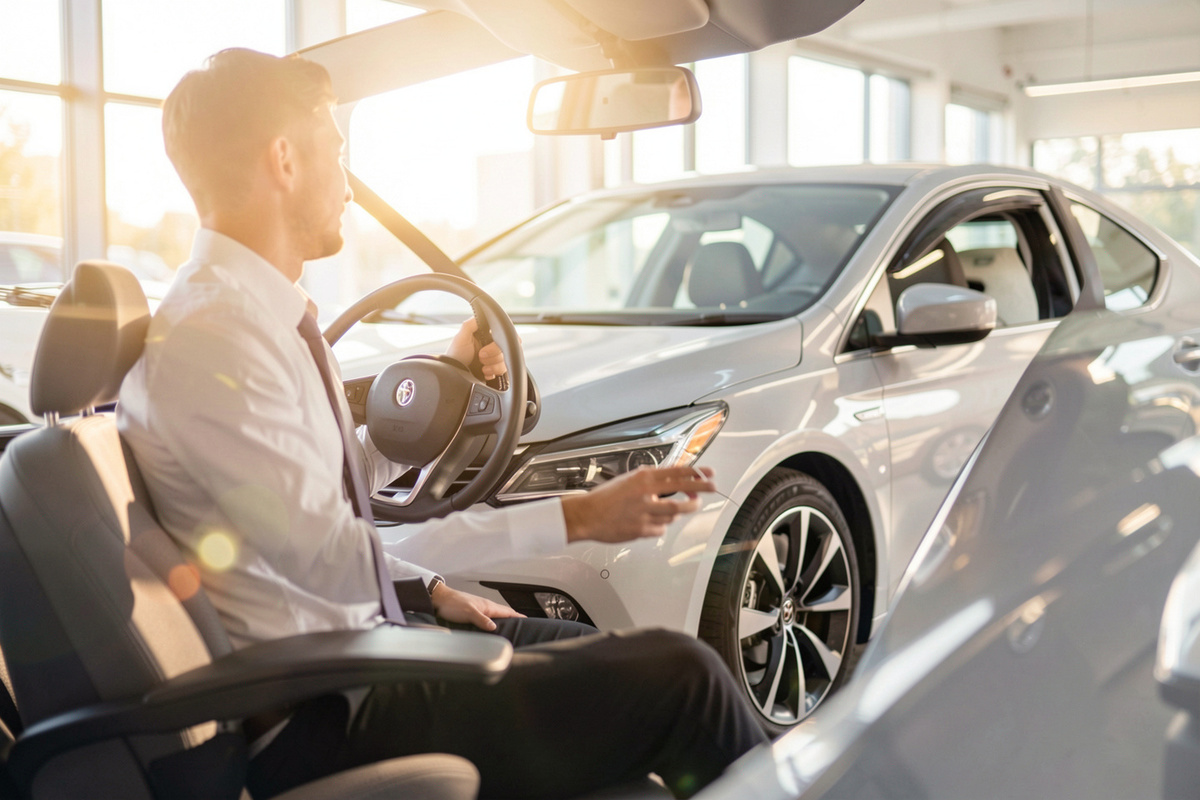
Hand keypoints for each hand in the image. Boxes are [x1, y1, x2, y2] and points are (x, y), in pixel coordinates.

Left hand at [430, 582, 523, 631]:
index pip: (507, 611)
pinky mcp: (472, 612)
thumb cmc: (453, 603)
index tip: (527, 620)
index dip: (517, 616)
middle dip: (514, 617)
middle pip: (503, 612)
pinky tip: (492, 625)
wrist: (440, 599)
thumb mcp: (468, 613)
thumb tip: (494, 627)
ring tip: (511, 624)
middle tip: (523, 623)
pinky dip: (494, 621)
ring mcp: (479, 609)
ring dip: (504, 618)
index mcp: (487, 606)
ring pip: (496, 614)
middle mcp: (485, 606)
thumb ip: (482, 620)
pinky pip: (488, 617)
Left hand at [446, 317, 507, 381]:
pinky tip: (484, 372)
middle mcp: (493, 345)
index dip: (501, 341)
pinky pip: (504, 371)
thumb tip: (482, 312)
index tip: (489, 346)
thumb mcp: (461, 337)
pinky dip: (494, 372)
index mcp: (488, 335)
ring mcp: (496, 358)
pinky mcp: (496, 369)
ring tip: (482, 367)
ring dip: (494, 366)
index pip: (504, 333)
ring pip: (507, 361)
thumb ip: (471, 324)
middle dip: (494, 355)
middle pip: (508, 348)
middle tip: (480, 356)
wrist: (454, 373)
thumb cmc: (455, 354)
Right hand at [561, 466, 715, 543]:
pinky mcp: (641, 530)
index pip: (677, 473)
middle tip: (711, 489)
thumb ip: (651, 479)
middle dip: (700, 492)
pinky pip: (661, 528)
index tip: (709, 473)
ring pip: (674, 514)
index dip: (697, 473)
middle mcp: (645, 495)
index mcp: (642, 479)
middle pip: (682, 495)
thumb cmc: (606, 497)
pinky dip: (661, 525)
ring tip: (681, 507)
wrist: (587, 515)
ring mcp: (644, 514)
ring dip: (679, 511)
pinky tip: (653, 521)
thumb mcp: (629, 480)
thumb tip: (673, 477)